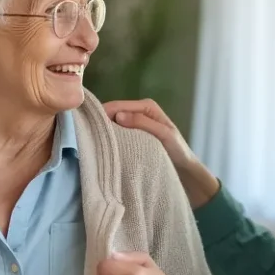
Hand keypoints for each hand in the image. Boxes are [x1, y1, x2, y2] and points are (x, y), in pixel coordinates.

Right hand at [102, 99, 219, 206]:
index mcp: (146, 106)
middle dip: (103, 123)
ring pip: (113, 124)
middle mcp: (139, 111)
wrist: (185, 169)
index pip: (117, 106)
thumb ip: (142, 123)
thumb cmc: (177, 150)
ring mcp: (135, 123)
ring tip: (95, 143)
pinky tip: (105, 147)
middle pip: (113, 113)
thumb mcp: (163, 134)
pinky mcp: (133, 135)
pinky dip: (111, 139)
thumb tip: (118, 115)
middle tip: (90, 137)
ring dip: (106, 132)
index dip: (104, 115)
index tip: (91, 128)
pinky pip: (117, 133)